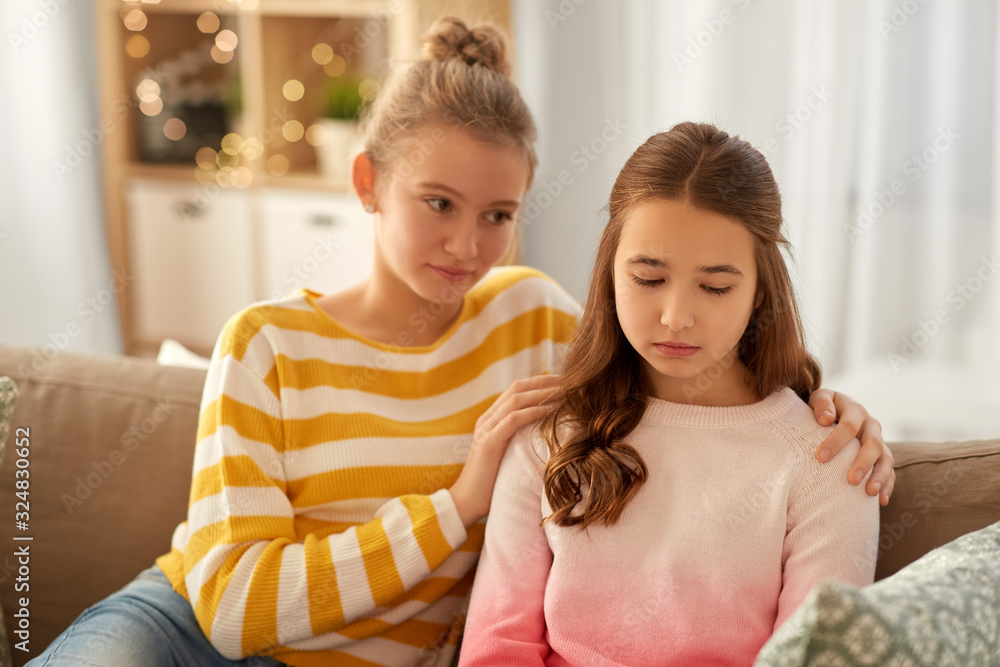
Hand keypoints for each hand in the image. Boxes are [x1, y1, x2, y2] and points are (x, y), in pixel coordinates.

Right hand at [449, 375, 561, 526]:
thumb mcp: (507, 455)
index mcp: (490, 420)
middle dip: (544, 382)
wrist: (466, 502)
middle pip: (517, 388)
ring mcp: (486, 429)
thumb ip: (518, 440)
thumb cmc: (490, 483)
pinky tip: (551, 410)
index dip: (539, 382)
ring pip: (516, 400)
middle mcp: (487, 419)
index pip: (516, 390)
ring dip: (543, 393)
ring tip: (565, 391)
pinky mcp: (488, 443)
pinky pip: (513, 419)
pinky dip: (534, 412)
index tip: (563, 382)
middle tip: (569, 380)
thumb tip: (545, 434)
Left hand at [808, 388, 895, 505]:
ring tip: (870, 493)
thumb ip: (822, 404)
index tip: (820, 457)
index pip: (849, 425)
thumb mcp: (820, 398)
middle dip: (863, 463)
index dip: (836, 441)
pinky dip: (888, 485)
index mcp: (855, 410)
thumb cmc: (823, 408)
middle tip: (851, 480)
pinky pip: (890, 471)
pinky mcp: (882, 456)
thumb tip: (826, 419)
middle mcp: (871, 426)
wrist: (835, 410)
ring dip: (880, 477)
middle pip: (873, 444)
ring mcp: (879, 441)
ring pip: (886, 459)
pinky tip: (882, 501)